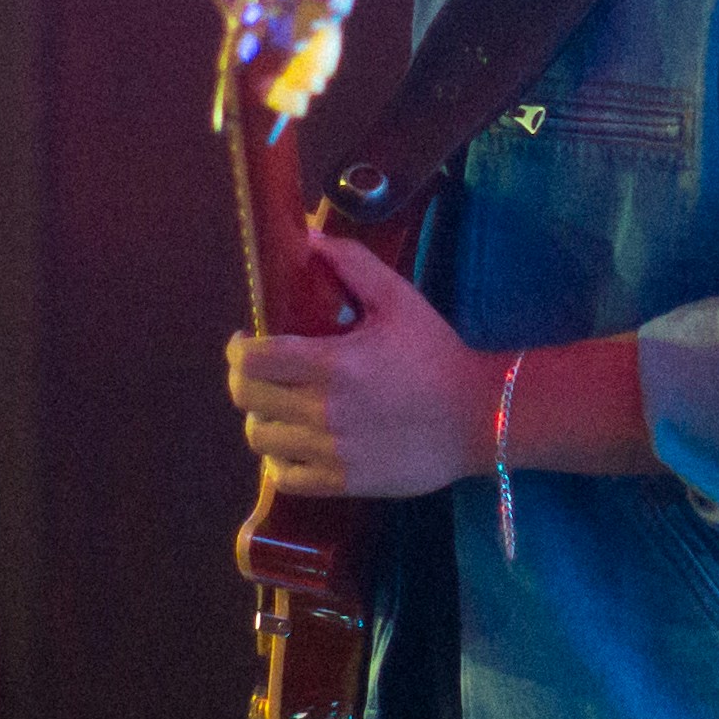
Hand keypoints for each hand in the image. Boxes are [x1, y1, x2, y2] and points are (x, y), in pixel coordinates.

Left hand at [222, 233, 490, 500]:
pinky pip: (285, 476)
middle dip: (243, 379)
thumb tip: (307, 237)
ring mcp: (332, 450)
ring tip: (277, 406)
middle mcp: (324, 410)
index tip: (245, 341)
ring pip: (261, 437)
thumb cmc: (436, 354)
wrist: (480, 416)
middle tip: (259, 371)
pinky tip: (294, 442)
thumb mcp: (398, 299)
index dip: (238, 349)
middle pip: (248, 398)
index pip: (253, 360)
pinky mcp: (344, 481)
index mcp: (333, 363)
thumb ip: (352, 264)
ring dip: (261, 417)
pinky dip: (279, 459)